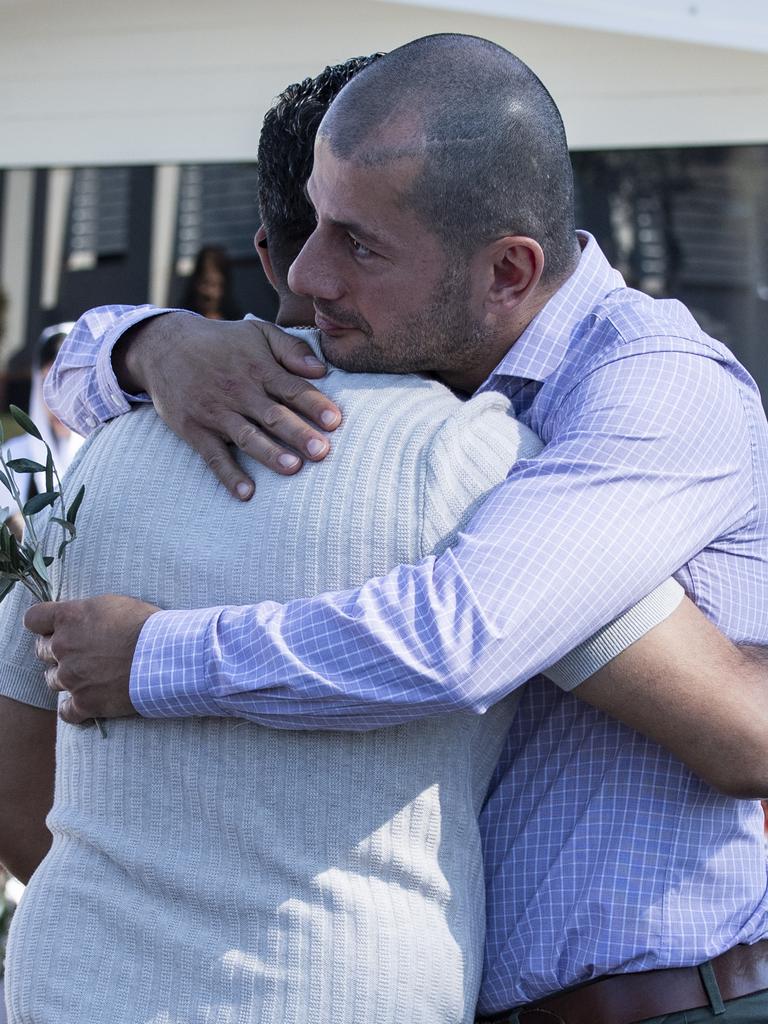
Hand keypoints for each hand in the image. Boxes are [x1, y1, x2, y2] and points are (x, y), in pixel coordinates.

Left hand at [24, 596, 159, 723]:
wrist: (165, 656)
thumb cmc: (147, 625)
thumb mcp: (114, 604)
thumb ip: (87, 612)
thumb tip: (79, 618)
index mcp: (69, 618)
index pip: (34, 618)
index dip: (43, 624)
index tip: (55, 628)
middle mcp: (63, 647)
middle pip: (41, 650)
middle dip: (56, 651)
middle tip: (79, 652)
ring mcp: (71, 677)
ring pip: (51, 680)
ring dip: (66, 678)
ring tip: (88, 676)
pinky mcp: (85, 702)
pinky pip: (65, 712)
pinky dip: (74, 709)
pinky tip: (88, 703)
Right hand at [114, 313, 341, 497]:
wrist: (163, 346)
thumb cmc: (221, 342)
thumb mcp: (257, 332)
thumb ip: (290, 348)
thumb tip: (321, 369)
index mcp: (259, 369)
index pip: (293, 389)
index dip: (315, 404)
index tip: (336, 420)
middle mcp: (240, 392)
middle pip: (274, 416)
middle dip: (299, 433)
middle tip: (322, 451)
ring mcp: (216, 413)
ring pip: (248, 437)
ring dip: (270, 454)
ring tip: (293, 468)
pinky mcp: (195, 430)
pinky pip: (214, 456)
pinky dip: (229, 475)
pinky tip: (246, 493)